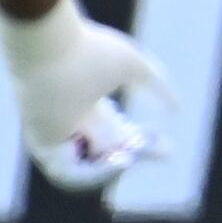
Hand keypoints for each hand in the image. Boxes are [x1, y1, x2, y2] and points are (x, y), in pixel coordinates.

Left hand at [0, 0, 172, 188]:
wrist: (52, 48)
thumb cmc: (89, 50)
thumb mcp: (134, 66)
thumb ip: (157, 85)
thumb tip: (177, 107)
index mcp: (87, 103)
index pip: (118, 134)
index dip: (144, 142)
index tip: (168, 146)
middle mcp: (71, 122)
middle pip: (108, 153)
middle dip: (138, 155)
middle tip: (167, 151)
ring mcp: (56, 134)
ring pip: (90, 166)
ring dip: (115, 167)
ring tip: (133, 155)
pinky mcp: (43, 143)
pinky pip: (69, 173)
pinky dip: (95, 174)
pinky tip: (119, 161)